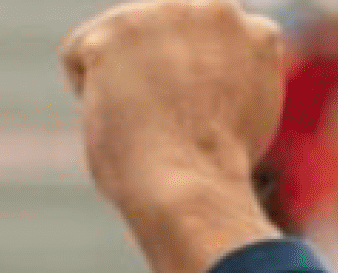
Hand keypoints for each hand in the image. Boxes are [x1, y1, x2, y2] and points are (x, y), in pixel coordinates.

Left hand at [62, 0, 284, 272]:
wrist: (195, 191)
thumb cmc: (217, 173)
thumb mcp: (244, 112)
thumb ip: (223, 79)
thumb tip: (191, 78)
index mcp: (258, 32)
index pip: (208, 42)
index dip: (198, 83)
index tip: (198, 116)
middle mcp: (215, 9)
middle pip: (163, 34)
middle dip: (159, 69)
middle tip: (169, 124)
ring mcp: (163, 15)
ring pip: (122, 41)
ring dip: (126, 79)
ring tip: (149, 124)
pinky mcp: (113, 31)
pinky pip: (80, 57)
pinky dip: (87, 91)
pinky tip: (118, 119)